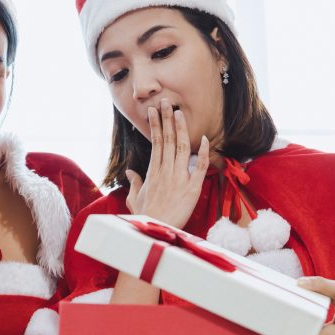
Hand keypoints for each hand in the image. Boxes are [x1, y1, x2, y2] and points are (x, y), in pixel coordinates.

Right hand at [126, 98, 209, 229]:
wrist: (156, 232)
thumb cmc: (146, 217)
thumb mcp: (135, 199)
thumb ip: (135, 183)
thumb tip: (130, 172)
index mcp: (153, 172)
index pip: (155, 142)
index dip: (156, 125)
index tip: (154, 111)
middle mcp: (165, 171)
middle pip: (168, 140)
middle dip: (166, 119)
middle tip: (166, 101)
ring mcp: (179, 179)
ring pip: (181, 148)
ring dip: (181, 129)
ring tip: (179, 112)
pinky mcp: (192, 189)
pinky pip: (199, 167)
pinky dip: (202, 153)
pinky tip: (204, 139)